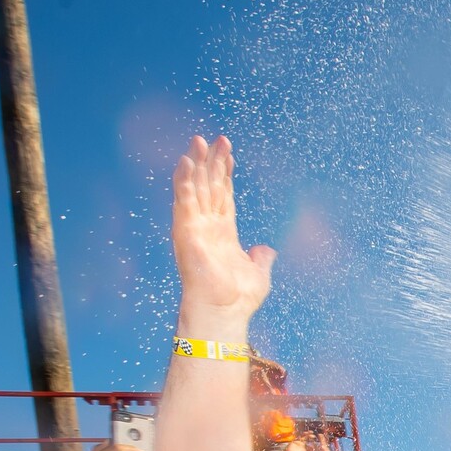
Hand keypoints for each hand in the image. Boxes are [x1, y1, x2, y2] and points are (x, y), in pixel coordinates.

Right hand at [171, 135, 275, 334]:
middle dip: (211, 161)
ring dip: (195, 163)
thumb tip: (267, 250)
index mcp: (223, 232)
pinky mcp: (185, 230)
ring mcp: (194, 226)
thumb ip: (261, 258)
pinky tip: (186, 161)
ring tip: (199, 141)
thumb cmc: (238, 298)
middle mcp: (206, 226)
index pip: (223, 194)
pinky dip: (184, 180)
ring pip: (194, 187)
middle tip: (216, 138)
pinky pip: (184, 200)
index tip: (228, 153)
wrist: (225, 311)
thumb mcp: (258, 272)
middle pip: (208, 185)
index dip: (225, 173)